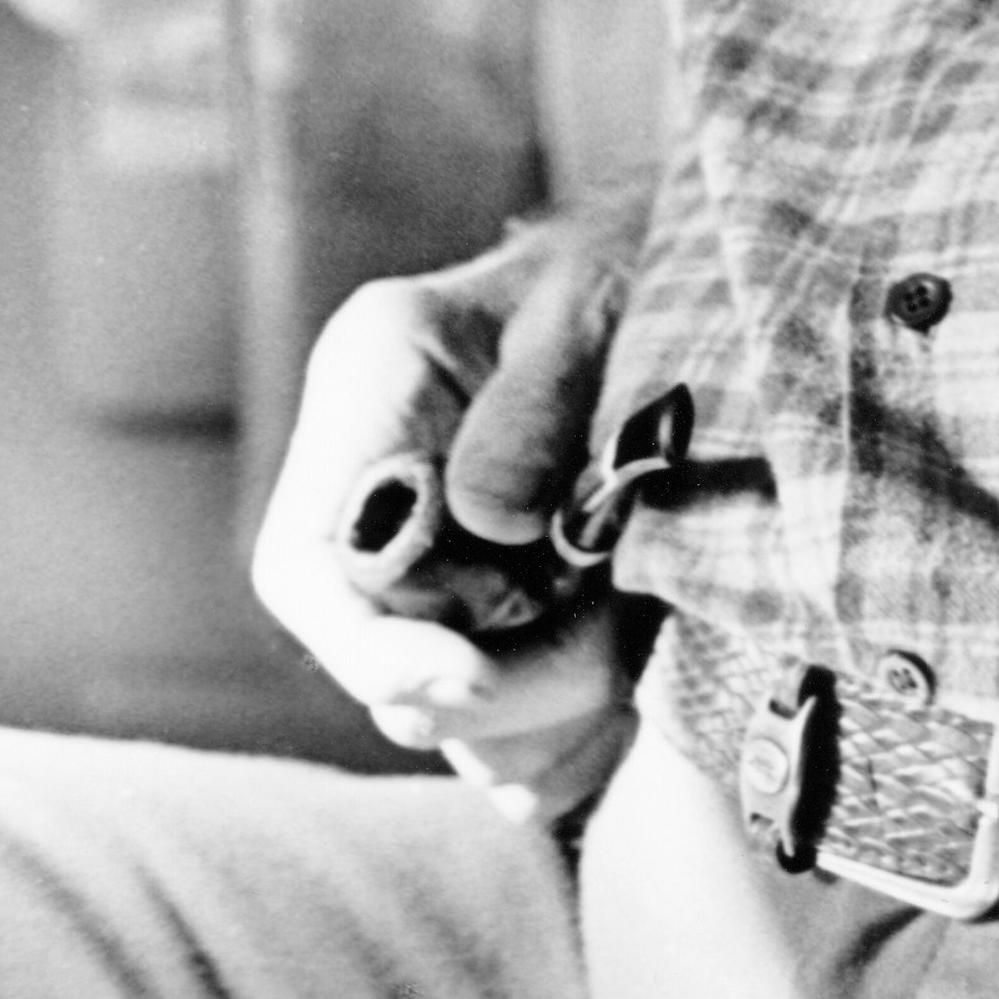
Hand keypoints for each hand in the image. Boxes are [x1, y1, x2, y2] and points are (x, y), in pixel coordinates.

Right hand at [249, 194, 645, 822]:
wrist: (692, 270)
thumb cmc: (632, 265)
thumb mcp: (590, 305)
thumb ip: (534, 405)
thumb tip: (489, 517)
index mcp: (373, 385)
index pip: (306, 565)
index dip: (368, 647)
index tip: (466, 679)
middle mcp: (379, 485)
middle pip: (381, 658)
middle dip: (495, 684)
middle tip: (610, 652)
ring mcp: (433, 558)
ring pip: (451, 710)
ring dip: (547, 708)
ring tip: (638, 644)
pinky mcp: (493, 611)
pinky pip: (511, 732)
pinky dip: (573, 733)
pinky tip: (637, 692)